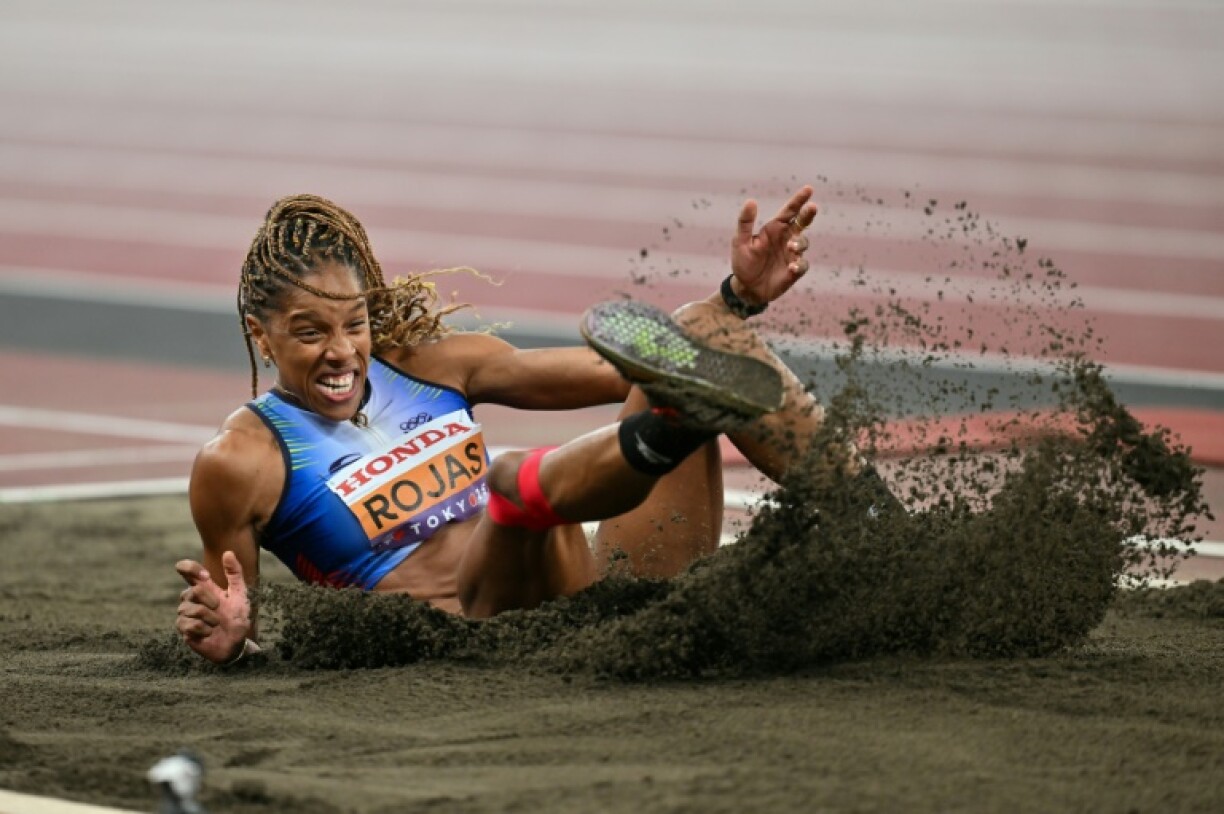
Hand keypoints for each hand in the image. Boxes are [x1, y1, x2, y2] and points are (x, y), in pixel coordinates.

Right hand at [175, 552, 251, 663]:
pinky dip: (204, 629)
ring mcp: (185, 613)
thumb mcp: (241, 594)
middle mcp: (191, 598)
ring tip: (216, 623)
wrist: (236, 642)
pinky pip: (190, 624)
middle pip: (193, 590)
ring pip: (191, 609)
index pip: (186, 569)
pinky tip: (209, 632)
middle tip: (220, 609)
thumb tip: (228, 552)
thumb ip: (235, 573)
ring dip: (210, 617)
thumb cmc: (238, 617)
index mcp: (204, 587)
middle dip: (211, 600)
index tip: (205, 575)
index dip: (190, 568)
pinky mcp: (184, 629)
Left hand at [730, 185, 817, 306]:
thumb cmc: (743, 262)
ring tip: (791, 246)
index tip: (809, 189)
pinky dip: (799, 265)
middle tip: (812, 207)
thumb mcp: (740, 241)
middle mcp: (787, 238)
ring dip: (800, 243)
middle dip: (808, 214)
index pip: (790, 211)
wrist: (747, 288)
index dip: (799, 200)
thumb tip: (751, 201)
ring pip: (804, 243)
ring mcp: (792, 254)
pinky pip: (802, 265)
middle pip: (802, 222)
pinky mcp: (794, 271)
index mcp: (775, 228)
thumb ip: (745, 222)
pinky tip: (791, 267)